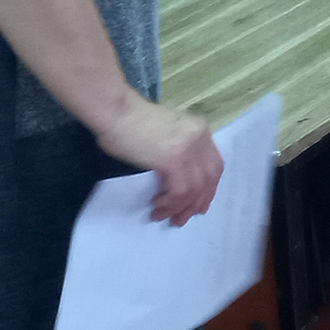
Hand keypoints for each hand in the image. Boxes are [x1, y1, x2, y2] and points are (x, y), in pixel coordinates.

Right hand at [96, 97, 222, 225]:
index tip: (199, 205)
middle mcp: (200, 139)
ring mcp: (189, 149)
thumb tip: (176, 176)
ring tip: (165, 216)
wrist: (115, 111)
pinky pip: (180, 190)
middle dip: (197, 202)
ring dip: (180, 208)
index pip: (214, 165)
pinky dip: (170, 203)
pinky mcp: (174, 159)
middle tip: (182, 218)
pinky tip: (158, 206)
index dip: (208, 188)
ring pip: (195, 189)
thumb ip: (178, 150)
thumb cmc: (130, 122)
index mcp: (200, 131)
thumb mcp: (166, 134)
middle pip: (209, 179)